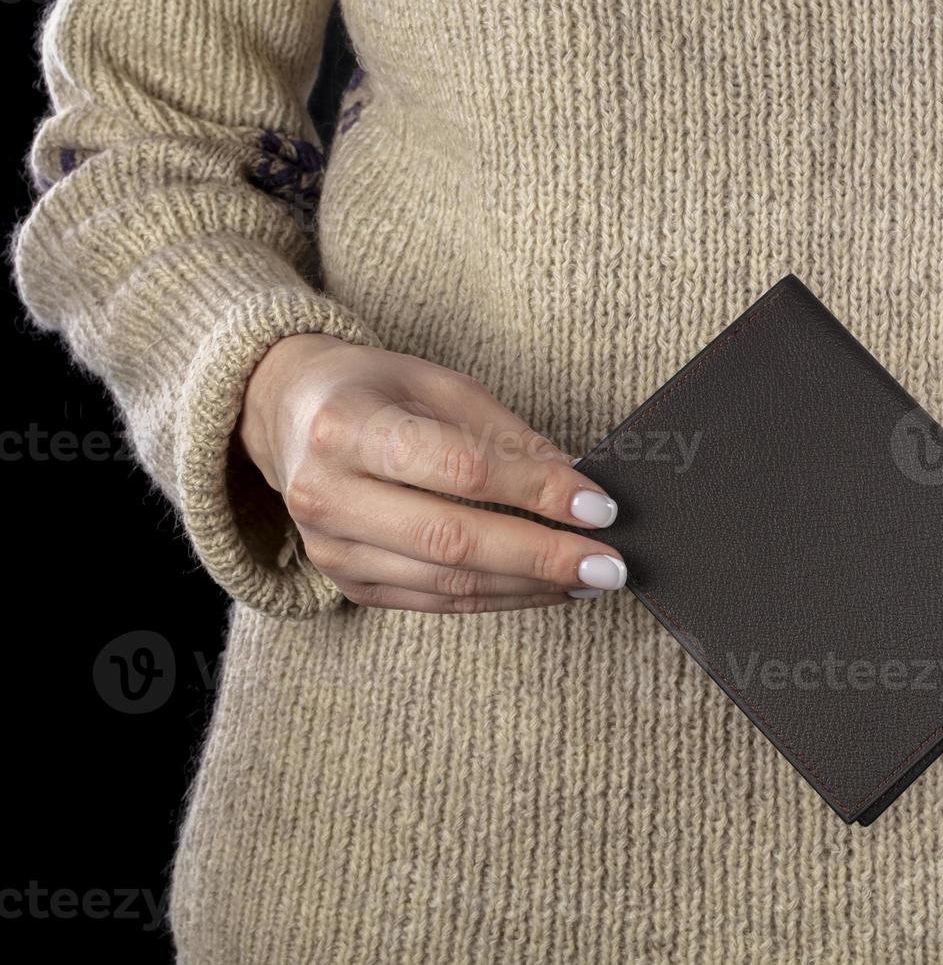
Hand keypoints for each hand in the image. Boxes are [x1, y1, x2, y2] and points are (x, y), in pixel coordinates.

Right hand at [238, 333, 626, 612]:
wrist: (288, 415)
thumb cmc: (374, 391)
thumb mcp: (439, 385)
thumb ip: (505, 436)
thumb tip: (577, 485)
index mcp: (348, 426)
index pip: (460, 468)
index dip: (535, 490)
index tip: (599, 505)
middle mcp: (327, 493)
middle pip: (452, 539)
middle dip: (543, 555)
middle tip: (609, 563)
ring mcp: (330, 547)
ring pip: (448, 581)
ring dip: (531, 585)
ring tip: (590, 577)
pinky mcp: (345, 582)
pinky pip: (436, 602)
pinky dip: (501, 597)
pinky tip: (547, 588)